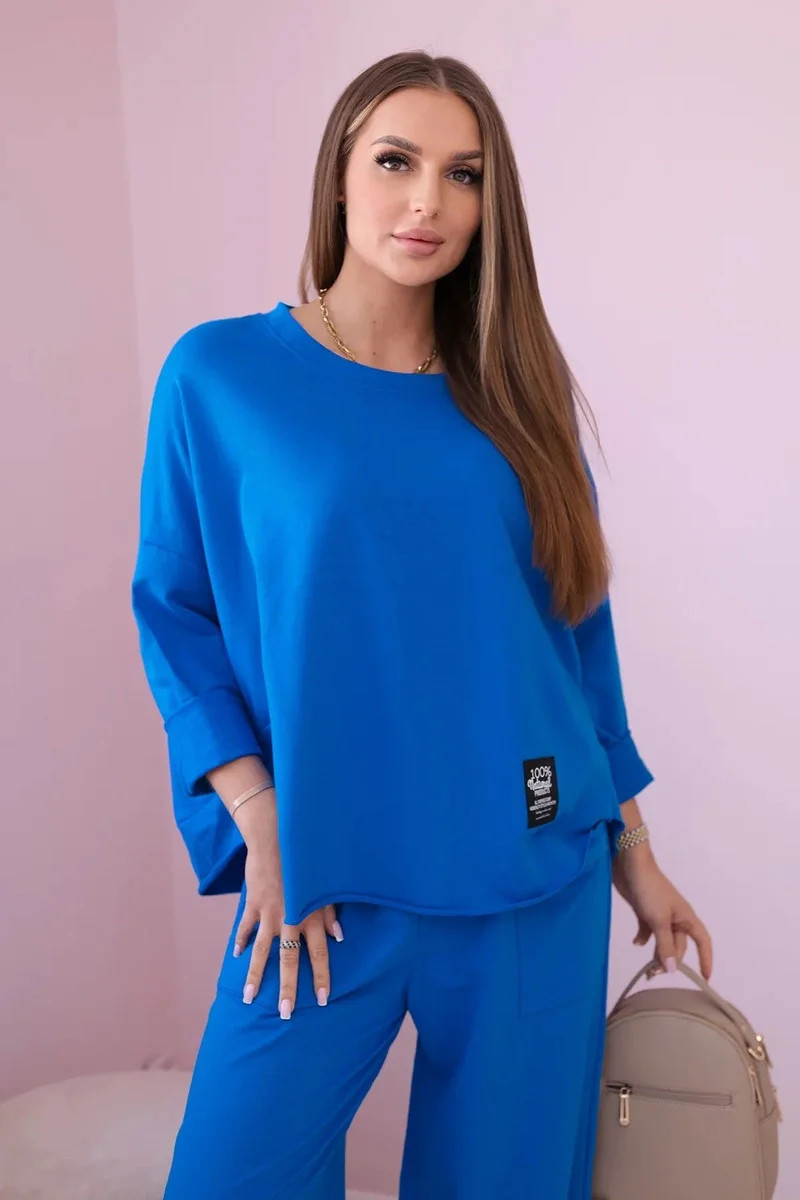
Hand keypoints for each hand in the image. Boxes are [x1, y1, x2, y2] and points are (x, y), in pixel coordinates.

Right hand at [234, 843, 342, 1017]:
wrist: (277, 839)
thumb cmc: (306, 861)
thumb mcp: (324, 885)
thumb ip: (330, 913)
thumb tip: (338, 937)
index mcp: (310, 916)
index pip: (319, 953)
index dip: (321, 976)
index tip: (323, 1000)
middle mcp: (290, 919)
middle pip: (289, 960)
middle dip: (288, 989)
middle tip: (286, 1013)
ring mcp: (269, 914)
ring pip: (262, 952)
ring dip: (256, 977)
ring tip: (249, 998)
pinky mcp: (253, 905)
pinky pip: (245, 928)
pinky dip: (241, 941)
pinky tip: (237, 955)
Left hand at [612, 845, 712, 980]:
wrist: (629, 864)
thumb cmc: (649, 889)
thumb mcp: (658, 920)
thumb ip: (665, 945)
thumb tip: (674, 969)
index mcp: (686, 917)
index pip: (703, 941)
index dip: (706, 958)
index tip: (705, 978)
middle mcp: (675, 917)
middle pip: (679, 945)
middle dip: (671, 961)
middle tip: (654, 974)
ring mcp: (660, 914)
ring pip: (663, 940)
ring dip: (656, 954)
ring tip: (646, 970)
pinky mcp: (645, 910)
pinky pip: (648, 930)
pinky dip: (643, 938)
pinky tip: (636, 942)